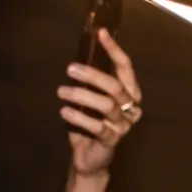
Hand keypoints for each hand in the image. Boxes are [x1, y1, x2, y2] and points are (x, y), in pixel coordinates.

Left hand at [60, 30, 143, 177]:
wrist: (89, 157)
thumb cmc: (89, 123)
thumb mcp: (90, 99)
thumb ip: (91, 83)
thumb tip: (78, 57)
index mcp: (129, 94)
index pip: (126, 68)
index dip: (114, 50)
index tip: (100, 34)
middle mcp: (130, 108)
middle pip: (115, 86)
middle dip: (92, 75)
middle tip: (70, 69)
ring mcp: (123, 125)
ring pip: (106, 105)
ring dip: (81, 95)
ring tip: (61, 91)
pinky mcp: (111, 140)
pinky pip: (97, 126)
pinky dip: (79, 118)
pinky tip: (64, 111)